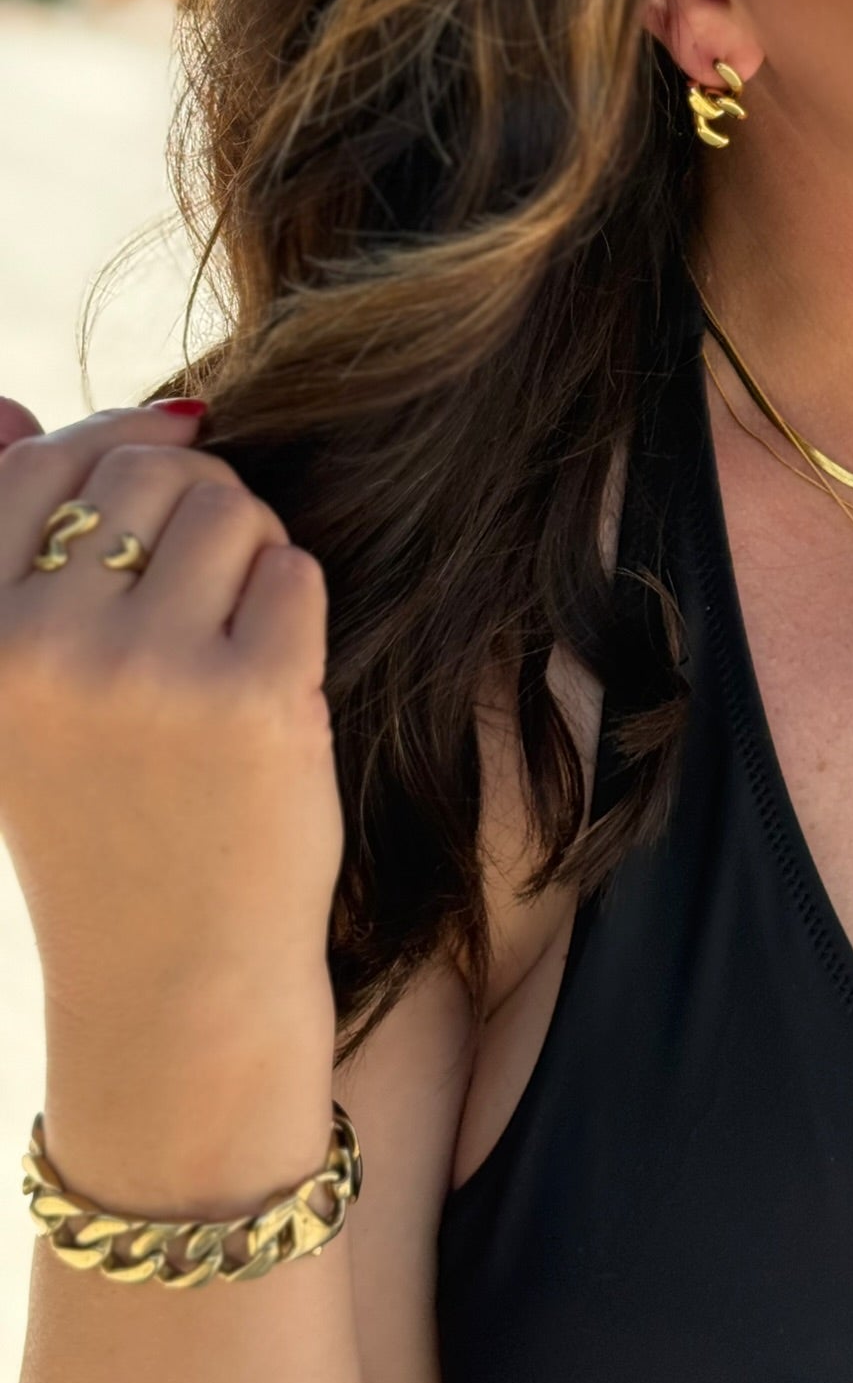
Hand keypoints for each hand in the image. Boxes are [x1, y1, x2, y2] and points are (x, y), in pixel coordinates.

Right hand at [0, 395, 342, 1030]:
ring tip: (231, 633)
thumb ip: (5, 550)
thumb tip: (9, 404)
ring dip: (249, 551)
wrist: (172, 978)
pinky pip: (294, 571)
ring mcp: (148, 673)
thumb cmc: (98, 816)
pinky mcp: (254, 699)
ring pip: (229, 508)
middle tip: (200, 589)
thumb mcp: (14, 692)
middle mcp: (40, 647)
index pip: (38, 462)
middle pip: (149, 470)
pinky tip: (270, 675)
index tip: (155, 465)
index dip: (111, 444)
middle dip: (193, 504)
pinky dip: (294, 607)